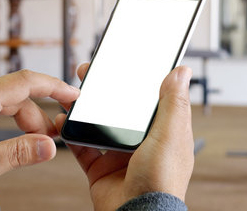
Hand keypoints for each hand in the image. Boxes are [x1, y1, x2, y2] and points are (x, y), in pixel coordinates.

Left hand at [0, 69, 79, 181]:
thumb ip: (18, 153)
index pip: (26, 82)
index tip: (74, 94)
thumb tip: (49, 147)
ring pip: (5, 98)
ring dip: (23, 117)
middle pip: (17, 94)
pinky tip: (13, 132)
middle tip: (51, 137)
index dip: (54, 87)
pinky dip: (7, 116)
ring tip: (34, 139)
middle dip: (37, 115)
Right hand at [55, 64, 193, 209]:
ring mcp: (120, 156)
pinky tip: (65, 121)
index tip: (124, 64)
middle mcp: (141, 143)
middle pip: (120, 109)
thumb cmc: (162, 182)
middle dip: (105, 91)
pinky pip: (82, 147)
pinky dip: (72, 134)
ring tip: (74, 94)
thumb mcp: (170, 134)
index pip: (151, 99)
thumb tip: (181, 72)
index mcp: (163, 132)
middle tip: (91, 74)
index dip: (137, 81)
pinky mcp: (101, 168)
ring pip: (99, 125)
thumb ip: (173, 103)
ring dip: (86, 109)